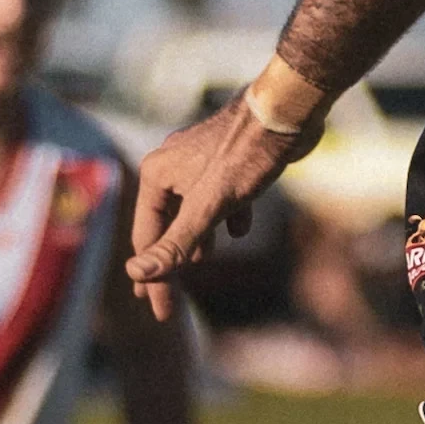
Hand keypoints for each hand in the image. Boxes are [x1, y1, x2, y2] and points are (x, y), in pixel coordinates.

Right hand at [126, 95, 312, 316]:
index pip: (148, 239)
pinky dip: (226, 215)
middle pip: (166, 224)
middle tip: (169, 297)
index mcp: (157, 174)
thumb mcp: (209, 208)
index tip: (161, 313)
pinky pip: (218, 194)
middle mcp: (172, 164)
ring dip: (197, 237)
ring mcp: (200, 160)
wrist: (288, 110)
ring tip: (202, 261)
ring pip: (192, 209)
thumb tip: (136, 274)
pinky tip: (241, 229)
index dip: (156, 279)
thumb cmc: (247, 156)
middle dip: (173, 259)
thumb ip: (175, 243)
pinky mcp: (227, 158)